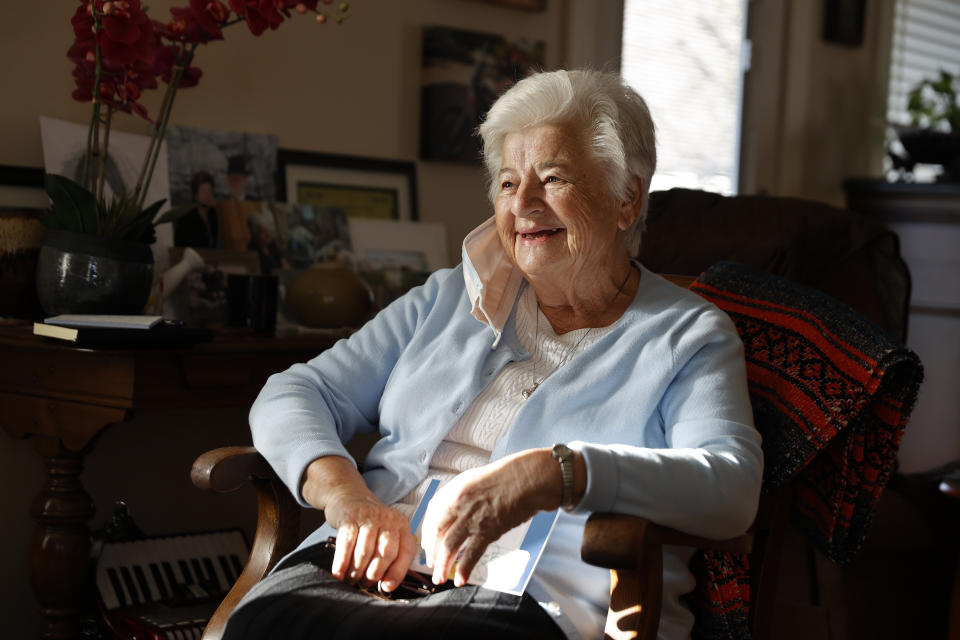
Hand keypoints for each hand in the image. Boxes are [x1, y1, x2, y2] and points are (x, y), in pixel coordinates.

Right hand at [322, 488, 416, 591]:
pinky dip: (342, 562)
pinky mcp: (349, 517)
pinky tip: (338, 574)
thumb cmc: (369, 523)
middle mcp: (388, 519)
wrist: (348, 496)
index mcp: (402, 525)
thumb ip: (390, 554)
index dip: (397, 572)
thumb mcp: (385, 533)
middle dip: (373, 574)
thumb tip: (386, 585)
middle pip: (385, 553)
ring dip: (356, 571)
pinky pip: (346, 544)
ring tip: (351, 580)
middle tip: (364, 584)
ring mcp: (369, 517)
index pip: (405, 552)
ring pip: (364, 551)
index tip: (386, 587)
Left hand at [419, 448, 558, 586]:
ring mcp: (473, 519)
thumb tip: (453, 513)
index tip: (428, 542)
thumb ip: (462, 496)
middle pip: (436, 532)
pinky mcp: (489, 531)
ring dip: (442, 565)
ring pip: (449, 546)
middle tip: (431, 563)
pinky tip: (460, 579)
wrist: (529, 479)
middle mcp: (459, 504)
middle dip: (431, 551)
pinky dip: (464, 568)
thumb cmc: (507, 476)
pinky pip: (472, 554)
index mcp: (455, 489)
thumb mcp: (476, 479)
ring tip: (440, 578)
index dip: (427, 531)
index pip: (432, 513)